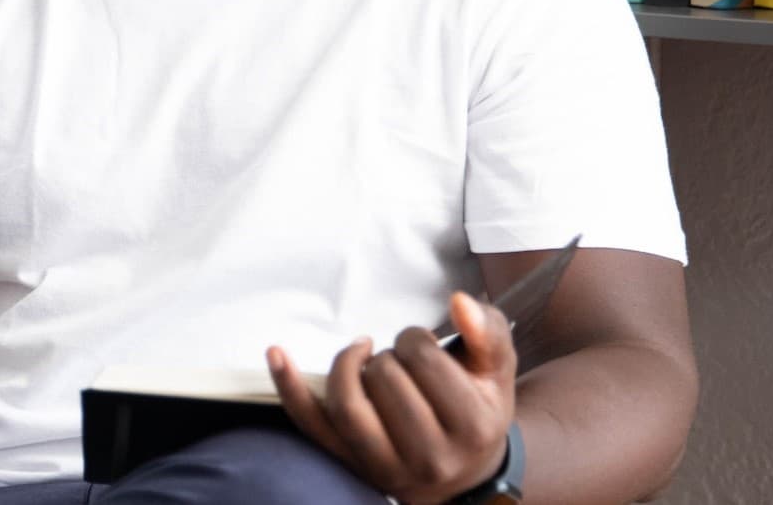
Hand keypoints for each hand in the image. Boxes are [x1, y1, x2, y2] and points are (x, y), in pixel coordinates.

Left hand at [267, 293, 516, 504]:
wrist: (468, 470)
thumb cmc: (479, 405)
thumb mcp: (496, 367)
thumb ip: (486, 331)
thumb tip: (458, 302)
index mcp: (472, 428)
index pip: (423, 360)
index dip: (417, 339)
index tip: (423, 346)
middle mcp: (431, 457)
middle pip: (384, 379)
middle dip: (389, 355)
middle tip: (402, 362)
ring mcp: (387, 467)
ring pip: (348, 405)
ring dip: (349, 366)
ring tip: (364, 356)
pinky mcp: (353, 466)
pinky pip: (312, 425)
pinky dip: (289, 388)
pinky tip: (276, 352)